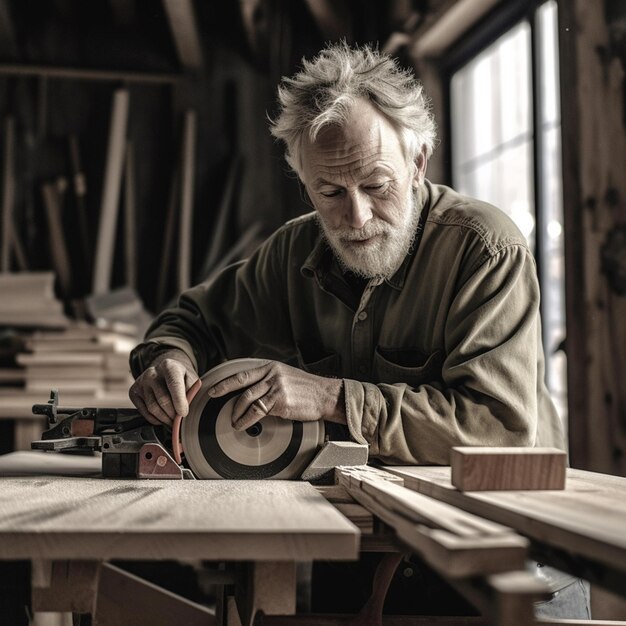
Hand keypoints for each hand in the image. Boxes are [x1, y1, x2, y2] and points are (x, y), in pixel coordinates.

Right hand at [129, 349, 199, 425]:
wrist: (165, 371)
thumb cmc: (181, 377)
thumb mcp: (191, 379)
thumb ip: (191, 392)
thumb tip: (187, 410)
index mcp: (169, 366)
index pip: (174, 385)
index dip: (179, 401)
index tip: (184, 413)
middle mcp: (152, 373)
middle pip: (163, 400)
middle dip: (173, 414)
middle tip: (180, 421)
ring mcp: (141, 382)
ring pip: (153, 408)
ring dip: (165, 419)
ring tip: (173, 421)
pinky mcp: (134, 392)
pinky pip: (145, 412)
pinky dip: (155, 420)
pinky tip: (163, 418)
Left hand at [207, 360, 344, 430]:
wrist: (324, 395)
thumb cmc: (306, 389)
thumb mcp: (285, 376)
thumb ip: (268, 380)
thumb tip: (250, 392)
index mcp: (271, 367)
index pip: (243, 374)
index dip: (226, 382)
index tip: (214, 388)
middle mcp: (272, 375)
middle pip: (241, 384)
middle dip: (223, 392)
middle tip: (213, 399)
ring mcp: (276, 387)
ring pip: (247, 399)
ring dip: (237, 412)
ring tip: (233, 421)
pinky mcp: (280, 401)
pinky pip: (257, 412)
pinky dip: (247, 420)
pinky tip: (243, 425)